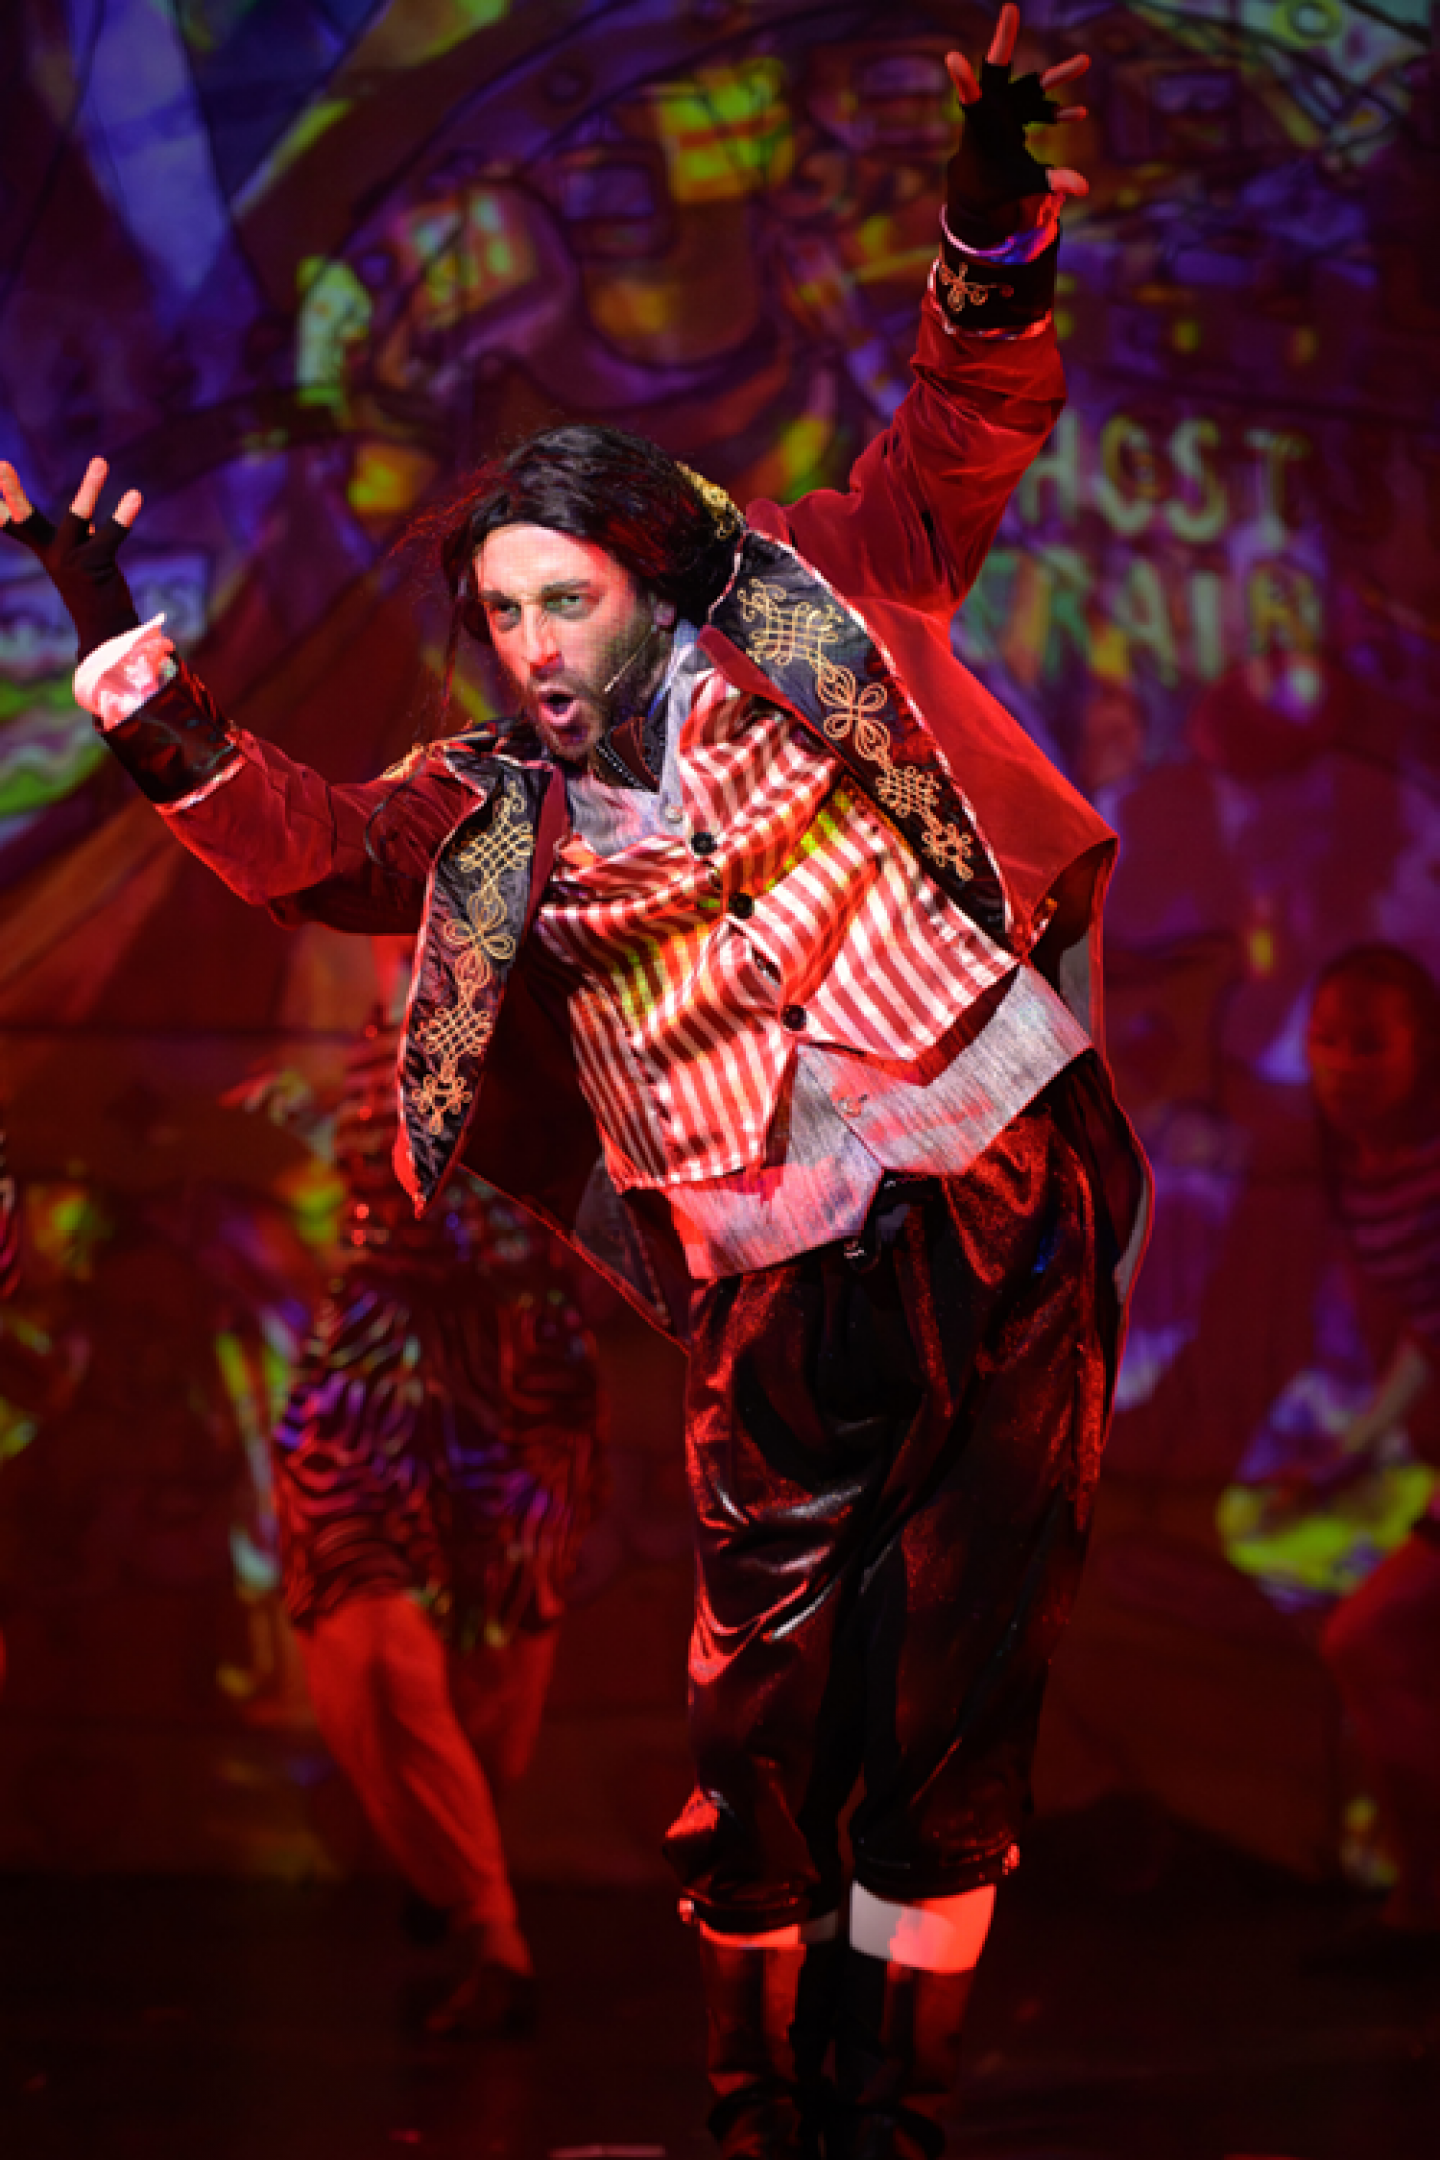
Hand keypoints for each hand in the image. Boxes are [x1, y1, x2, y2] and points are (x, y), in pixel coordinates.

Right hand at [0, 456, 143, 659]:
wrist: (107, 631)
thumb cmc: (93, 593)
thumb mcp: (81, 562)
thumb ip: (79, 537)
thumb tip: (86, 519)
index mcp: (46, 552)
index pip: (15, 527)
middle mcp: (53, 555)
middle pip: (27, 520)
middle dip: (12, 492)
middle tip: (1, 465)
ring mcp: (72, 560)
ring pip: (78, 517)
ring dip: (90, 488)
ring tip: (100, 461)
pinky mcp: (96, 565)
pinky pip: (112, 534)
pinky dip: (124, 515)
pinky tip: (134, 495)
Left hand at [945, 4, 1089, 238]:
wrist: (979, 186)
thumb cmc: (994, 186)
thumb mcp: (1021, 186)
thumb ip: (1051, 181)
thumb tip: (1084, 188)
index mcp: (982, 127)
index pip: (972, 99)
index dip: (964, 80)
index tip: (953, 58)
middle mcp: (993, 109)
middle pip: (999, 70)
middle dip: (1004, 39)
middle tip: (1010, 8)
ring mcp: (1007, 108)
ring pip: (1033, 85)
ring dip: (1058, 76)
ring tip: (1085, 61)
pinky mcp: (1017, 114)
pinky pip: (1042, 108)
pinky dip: (1059, 111)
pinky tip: (1079, 114)